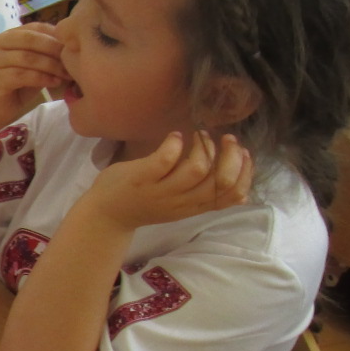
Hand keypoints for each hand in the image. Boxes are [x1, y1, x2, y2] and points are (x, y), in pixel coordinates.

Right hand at [0, 23, 68, 130]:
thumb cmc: (12, 90)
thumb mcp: (31, 68)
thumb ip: (44, 56)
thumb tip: (72, 47)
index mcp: (6, 37)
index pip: (34, 27)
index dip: (56, 35)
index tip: (73, 47)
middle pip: (31, 38)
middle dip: (55, 49)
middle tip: (72, 60)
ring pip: (28, 57)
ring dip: (52, 65)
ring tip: (66, 74)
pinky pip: (23, 75)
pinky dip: (42, 78)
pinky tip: (54, 83)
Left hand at [83, 132, 253, 232]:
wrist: (105, 215)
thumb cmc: (145, 202)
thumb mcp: (181, 206)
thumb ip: (205, 198)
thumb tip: (243, 193)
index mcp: (193, 207)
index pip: (231, 195)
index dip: (244, 174)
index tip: (245, 154)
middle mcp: (180, 202)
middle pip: (219, 182)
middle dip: (230, 157)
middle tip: (228, 139)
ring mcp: (161, 191)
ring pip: (196, 170)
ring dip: (203, 147)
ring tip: (200, 135)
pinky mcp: (142, 179)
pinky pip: (165, 160)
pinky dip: (174, 144)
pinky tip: (175, 136)